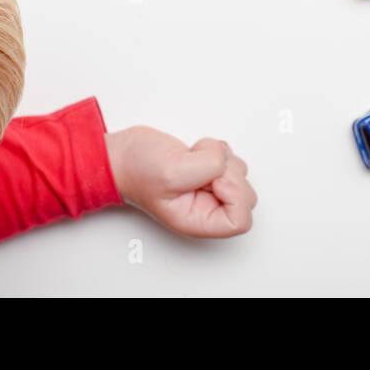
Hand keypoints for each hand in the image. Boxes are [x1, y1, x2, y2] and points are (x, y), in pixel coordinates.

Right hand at [105, 127, 256, 237]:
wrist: (122, 154)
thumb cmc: (137, 170)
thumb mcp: (171, 171)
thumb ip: (208, 166)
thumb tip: (225, 160)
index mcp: (198, 221)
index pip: (241, 220)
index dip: (235, 195)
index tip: (215, 180)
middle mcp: (207, 208)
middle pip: (246, 195)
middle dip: (228, 172)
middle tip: (201, 166)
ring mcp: (209, 189)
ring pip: (239, 173)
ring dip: (220, 157)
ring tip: (193, 157)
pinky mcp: (207, 169)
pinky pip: (229, 157)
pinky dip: (216, 148)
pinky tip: (194, 151)